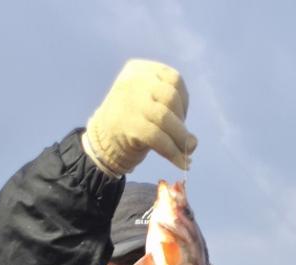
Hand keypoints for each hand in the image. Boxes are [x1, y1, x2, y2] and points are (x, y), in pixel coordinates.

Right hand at [83, 59, 196, 177]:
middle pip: (171, 97)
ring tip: (187, 153)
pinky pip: (158, 138)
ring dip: (181, 139)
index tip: (182, 118)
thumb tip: (193, 142)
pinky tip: (181, 163)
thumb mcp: (148, 103)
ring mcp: (130, 102)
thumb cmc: (131, 121)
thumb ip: (170, 111)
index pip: (173, 79)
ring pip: (166, 118)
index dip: (184, 101)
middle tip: (185, 141)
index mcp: (140, 70)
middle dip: (182, 122)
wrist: (102, 140)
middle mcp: (134, 82)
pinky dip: (173, 153)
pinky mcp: (129, 125)